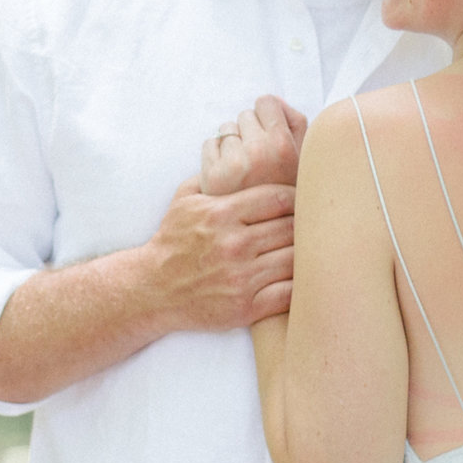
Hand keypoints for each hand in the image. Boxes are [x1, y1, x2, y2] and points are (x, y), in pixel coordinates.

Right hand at [146, 179, 296, 330]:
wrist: (151, 289)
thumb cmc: (172, 241)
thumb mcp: (184, 199)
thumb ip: (213, 175)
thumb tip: (240, 155)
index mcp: (220, 213)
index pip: (278, 198)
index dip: (296, 197)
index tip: (300, 203)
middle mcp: (232, 244)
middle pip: (291, 228)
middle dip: (303, 225)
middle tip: (310, 226)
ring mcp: (239, 278)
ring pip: (294, 260)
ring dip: (304, 255)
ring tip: (308, 251)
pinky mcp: (244, 308)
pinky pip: (287, 293)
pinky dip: (298, 286)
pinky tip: (298, 279)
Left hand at [199, 96, 308, 195]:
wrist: (263, 240)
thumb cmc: (289, 196)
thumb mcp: (305, 161)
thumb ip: (296, 124)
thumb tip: (275, 104)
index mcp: (283, 147)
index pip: (266, 102)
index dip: (269, 117)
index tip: (272, 134)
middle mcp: (256, 153)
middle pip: (245, 115)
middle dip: (252, 132)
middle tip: (260, 158)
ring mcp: (231, 164)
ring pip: (226, 129)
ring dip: (234, 143)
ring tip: (246, 168)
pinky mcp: (210, 175)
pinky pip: (209, 144)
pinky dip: (217, 154)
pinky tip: (230, 174)